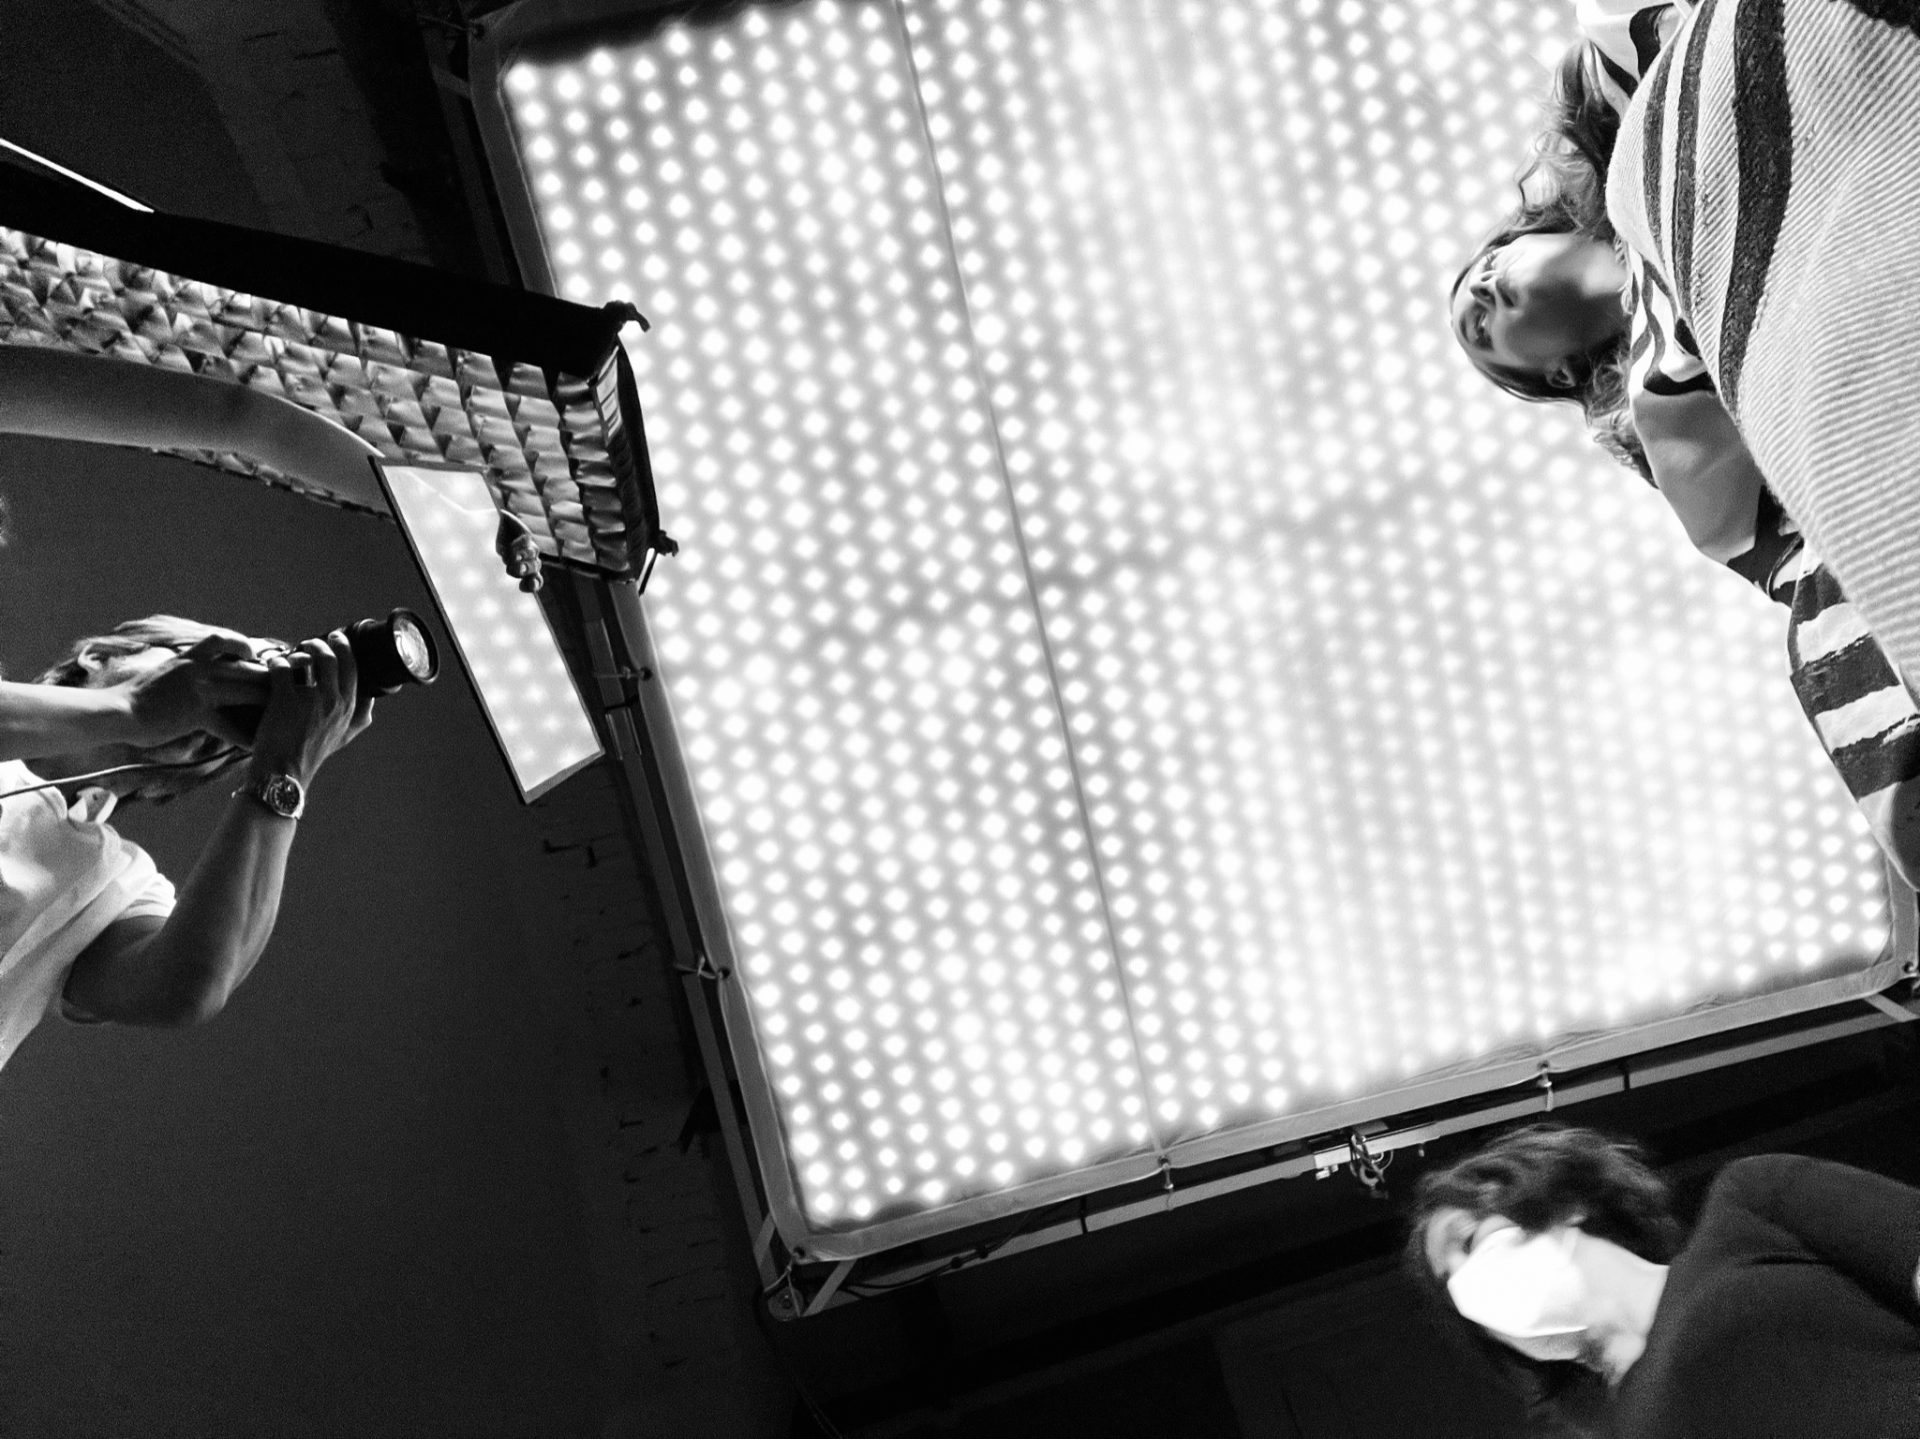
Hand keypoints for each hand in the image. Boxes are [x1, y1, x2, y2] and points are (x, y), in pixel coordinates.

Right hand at [119, 634, 270, 749]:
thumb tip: (199, 665)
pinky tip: (255, 745)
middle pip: (245, 667)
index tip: (258, 654)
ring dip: (266, 703)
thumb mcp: (164, 670)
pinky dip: (243, 737)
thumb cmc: (138, 695)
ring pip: (245, 691)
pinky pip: (229, 725)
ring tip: (282, 713)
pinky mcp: (197, 712)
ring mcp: (200, 689)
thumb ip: (187, 666)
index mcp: (190, 656)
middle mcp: (198, 668)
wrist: (117, 711)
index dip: (244, 646)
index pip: (224, 640)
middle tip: (287, 686)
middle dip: (268, 676)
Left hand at [246, 632, 374, 786]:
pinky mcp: (285, 699)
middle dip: (321, 644)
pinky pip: (282, 666)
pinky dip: (276, 661)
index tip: (336, 639)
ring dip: (298, 650)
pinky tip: (272, 665)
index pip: (353, 667)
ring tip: (291, 652)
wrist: (284, 773)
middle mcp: (335, 701)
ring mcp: (311, 700)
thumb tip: (372, 699)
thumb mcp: (344, 737)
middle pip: (332, 657)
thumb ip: (360, 718)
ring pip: (309, 658)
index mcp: (350, 707)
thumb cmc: (312, 754)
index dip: (345, 648)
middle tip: (310, 643)